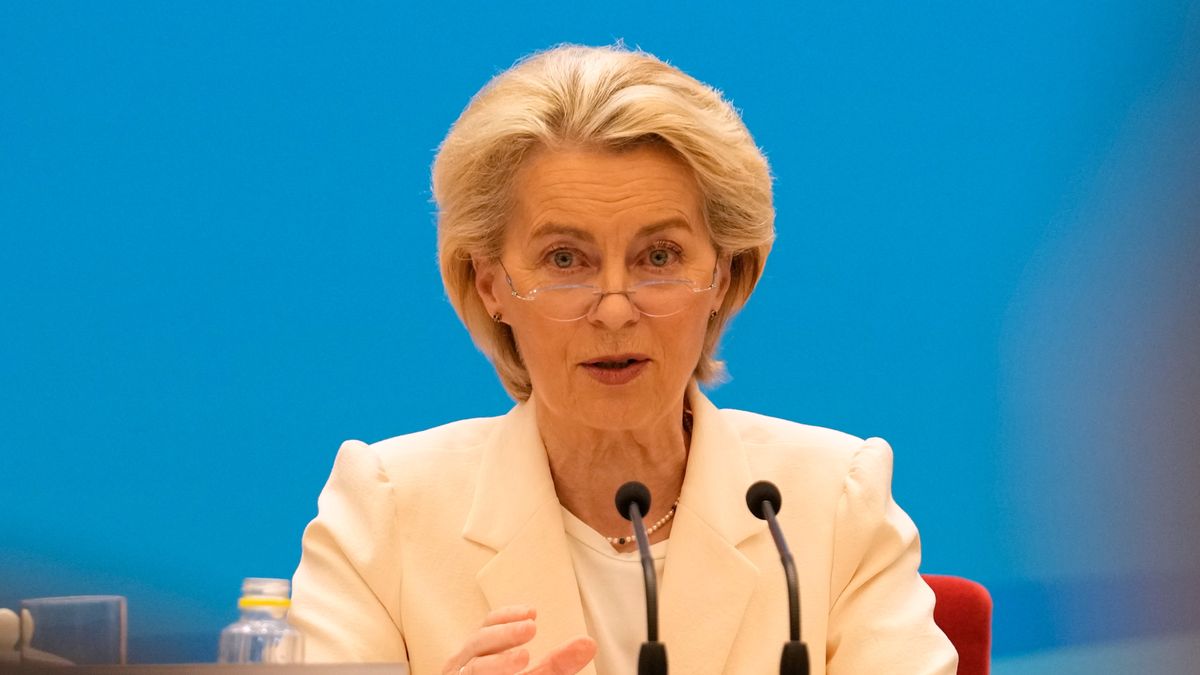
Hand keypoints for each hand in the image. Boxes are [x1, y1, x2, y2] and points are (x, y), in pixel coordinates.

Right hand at [443, 605, 595, 674]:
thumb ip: (558, 663)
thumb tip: (589, 644)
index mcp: (480, 652)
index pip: (488, 625)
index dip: (507, 616)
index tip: (533, 613)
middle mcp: (463, 666)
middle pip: (479, 641)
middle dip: (505, 633)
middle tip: (531, 628)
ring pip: (472, 667)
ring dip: (497, 662)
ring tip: (524, 658)